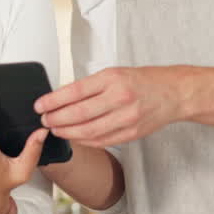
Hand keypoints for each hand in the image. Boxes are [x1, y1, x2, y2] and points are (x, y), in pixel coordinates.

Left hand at [33, 66, 189, 147]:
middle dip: (56, 119)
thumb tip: (61, 98)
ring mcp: (126, 118)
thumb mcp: (114, 73)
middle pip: (79, 114)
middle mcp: (120, 98)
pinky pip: (101, 140)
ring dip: (67, 132)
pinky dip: (84, 140)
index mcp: (113, 79)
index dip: (53, 101)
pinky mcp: (131, 133)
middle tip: (44, 120)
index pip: (75, 91)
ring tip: (55, 129)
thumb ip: (90, 86)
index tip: (40, 105)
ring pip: (88, 131)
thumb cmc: (143, 80)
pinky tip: (74, 137)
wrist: (174, 93)